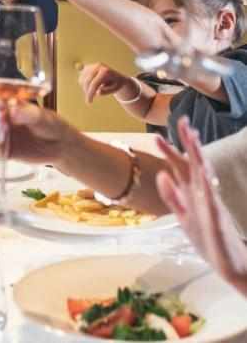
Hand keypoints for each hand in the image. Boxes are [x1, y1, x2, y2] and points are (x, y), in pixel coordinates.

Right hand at [0, 95, 81, 166]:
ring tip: (2, 128)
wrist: (60, 144)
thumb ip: (25, 113)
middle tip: (1, 116)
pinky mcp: (5, 149)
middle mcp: (3, 118)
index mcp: (9, 106)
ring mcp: (3, 133)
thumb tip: (12, 112)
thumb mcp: (39, 115)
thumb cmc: (50, 125)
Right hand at [78, 62, 131, 103]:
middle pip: (87, 81)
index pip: (95, 82)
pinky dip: (84, 85)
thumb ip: (106, 91)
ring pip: (83, 80)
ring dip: (86, 89)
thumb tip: (97, 93)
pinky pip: (82, 79)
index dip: (90, 93)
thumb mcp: (114, 89)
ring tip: (95, 91)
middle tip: (89, 100)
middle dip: (86, 92)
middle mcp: (97, 66)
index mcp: (105, 71)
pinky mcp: (87, 68)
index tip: (89, 101)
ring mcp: (92, 66)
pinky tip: (92, 86)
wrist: (115, 76)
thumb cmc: (115, 83)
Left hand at [156, 117, 246, 295]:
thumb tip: (160, 173)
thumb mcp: (183, 217)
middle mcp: (203, 195)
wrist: (231, 267)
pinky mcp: (217, 221)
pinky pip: (212, 201)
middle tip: (181, 121)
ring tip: (193, 137)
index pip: (181, 168)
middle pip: (194, 164)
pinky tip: (203, 173)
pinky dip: (206, 187)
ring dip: (198, 157)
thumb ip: (172, 196)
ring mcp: (212, 206)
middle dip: (188, 143)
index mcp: (194, 194)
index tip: (158, 135)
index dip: (171, 151)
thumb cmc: (208, 239)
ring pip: (204, 176)